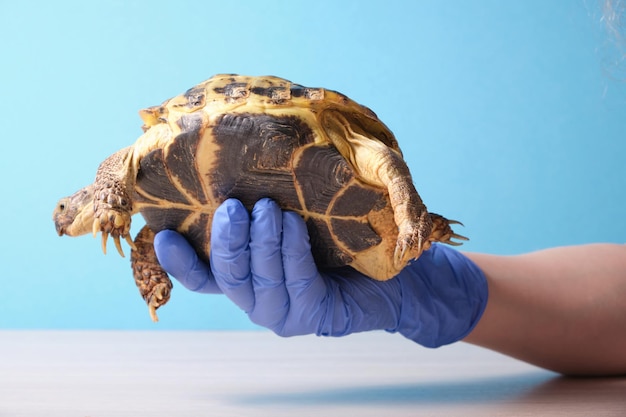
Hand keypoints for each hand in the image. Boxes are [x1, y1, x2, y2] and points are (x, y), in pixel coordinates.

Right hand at [154, 198, 487, 346]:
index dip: (180, 261)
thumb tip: (246, 148)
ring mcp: (283, 315)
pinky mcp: (313, 318)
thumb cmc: (345, 235)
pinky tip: (294, 226)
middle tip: (233, 206)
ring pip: (258, 283)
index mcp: (248, 277)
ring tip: (269, 210)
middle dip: (226, 242)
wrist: (399, 271)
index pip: (203, 277)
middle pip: (226, 278)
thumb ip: (270, 198)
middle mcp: (258, 299)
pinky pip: (296, 285)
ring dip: (261, 245)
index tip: (162, 234)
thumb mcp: (302, 211)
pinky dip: (292, 255)